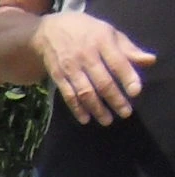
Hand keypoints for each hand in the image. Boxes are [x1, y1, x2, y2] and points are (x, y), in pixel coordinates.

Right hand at [35, 11, 154, 120]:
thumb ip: (129, 50)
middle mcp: (86, 56)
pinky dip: (77, 109)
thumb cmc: (88, 33)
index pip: (118, 62)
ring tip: (107, 120)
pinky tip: (86, 119)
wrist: (51, 31)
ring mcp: (70, 68)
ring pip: (85, 92)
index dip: (128, 77)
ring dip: (97, 108)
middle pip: (102, 82)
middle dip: (115, 99)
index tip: (136, 92)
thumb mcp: (110, 34)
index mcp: (102, 42)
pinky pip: (68, 95)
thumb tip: (149, 61)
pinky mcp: (58, 77)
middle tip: (125, 112)